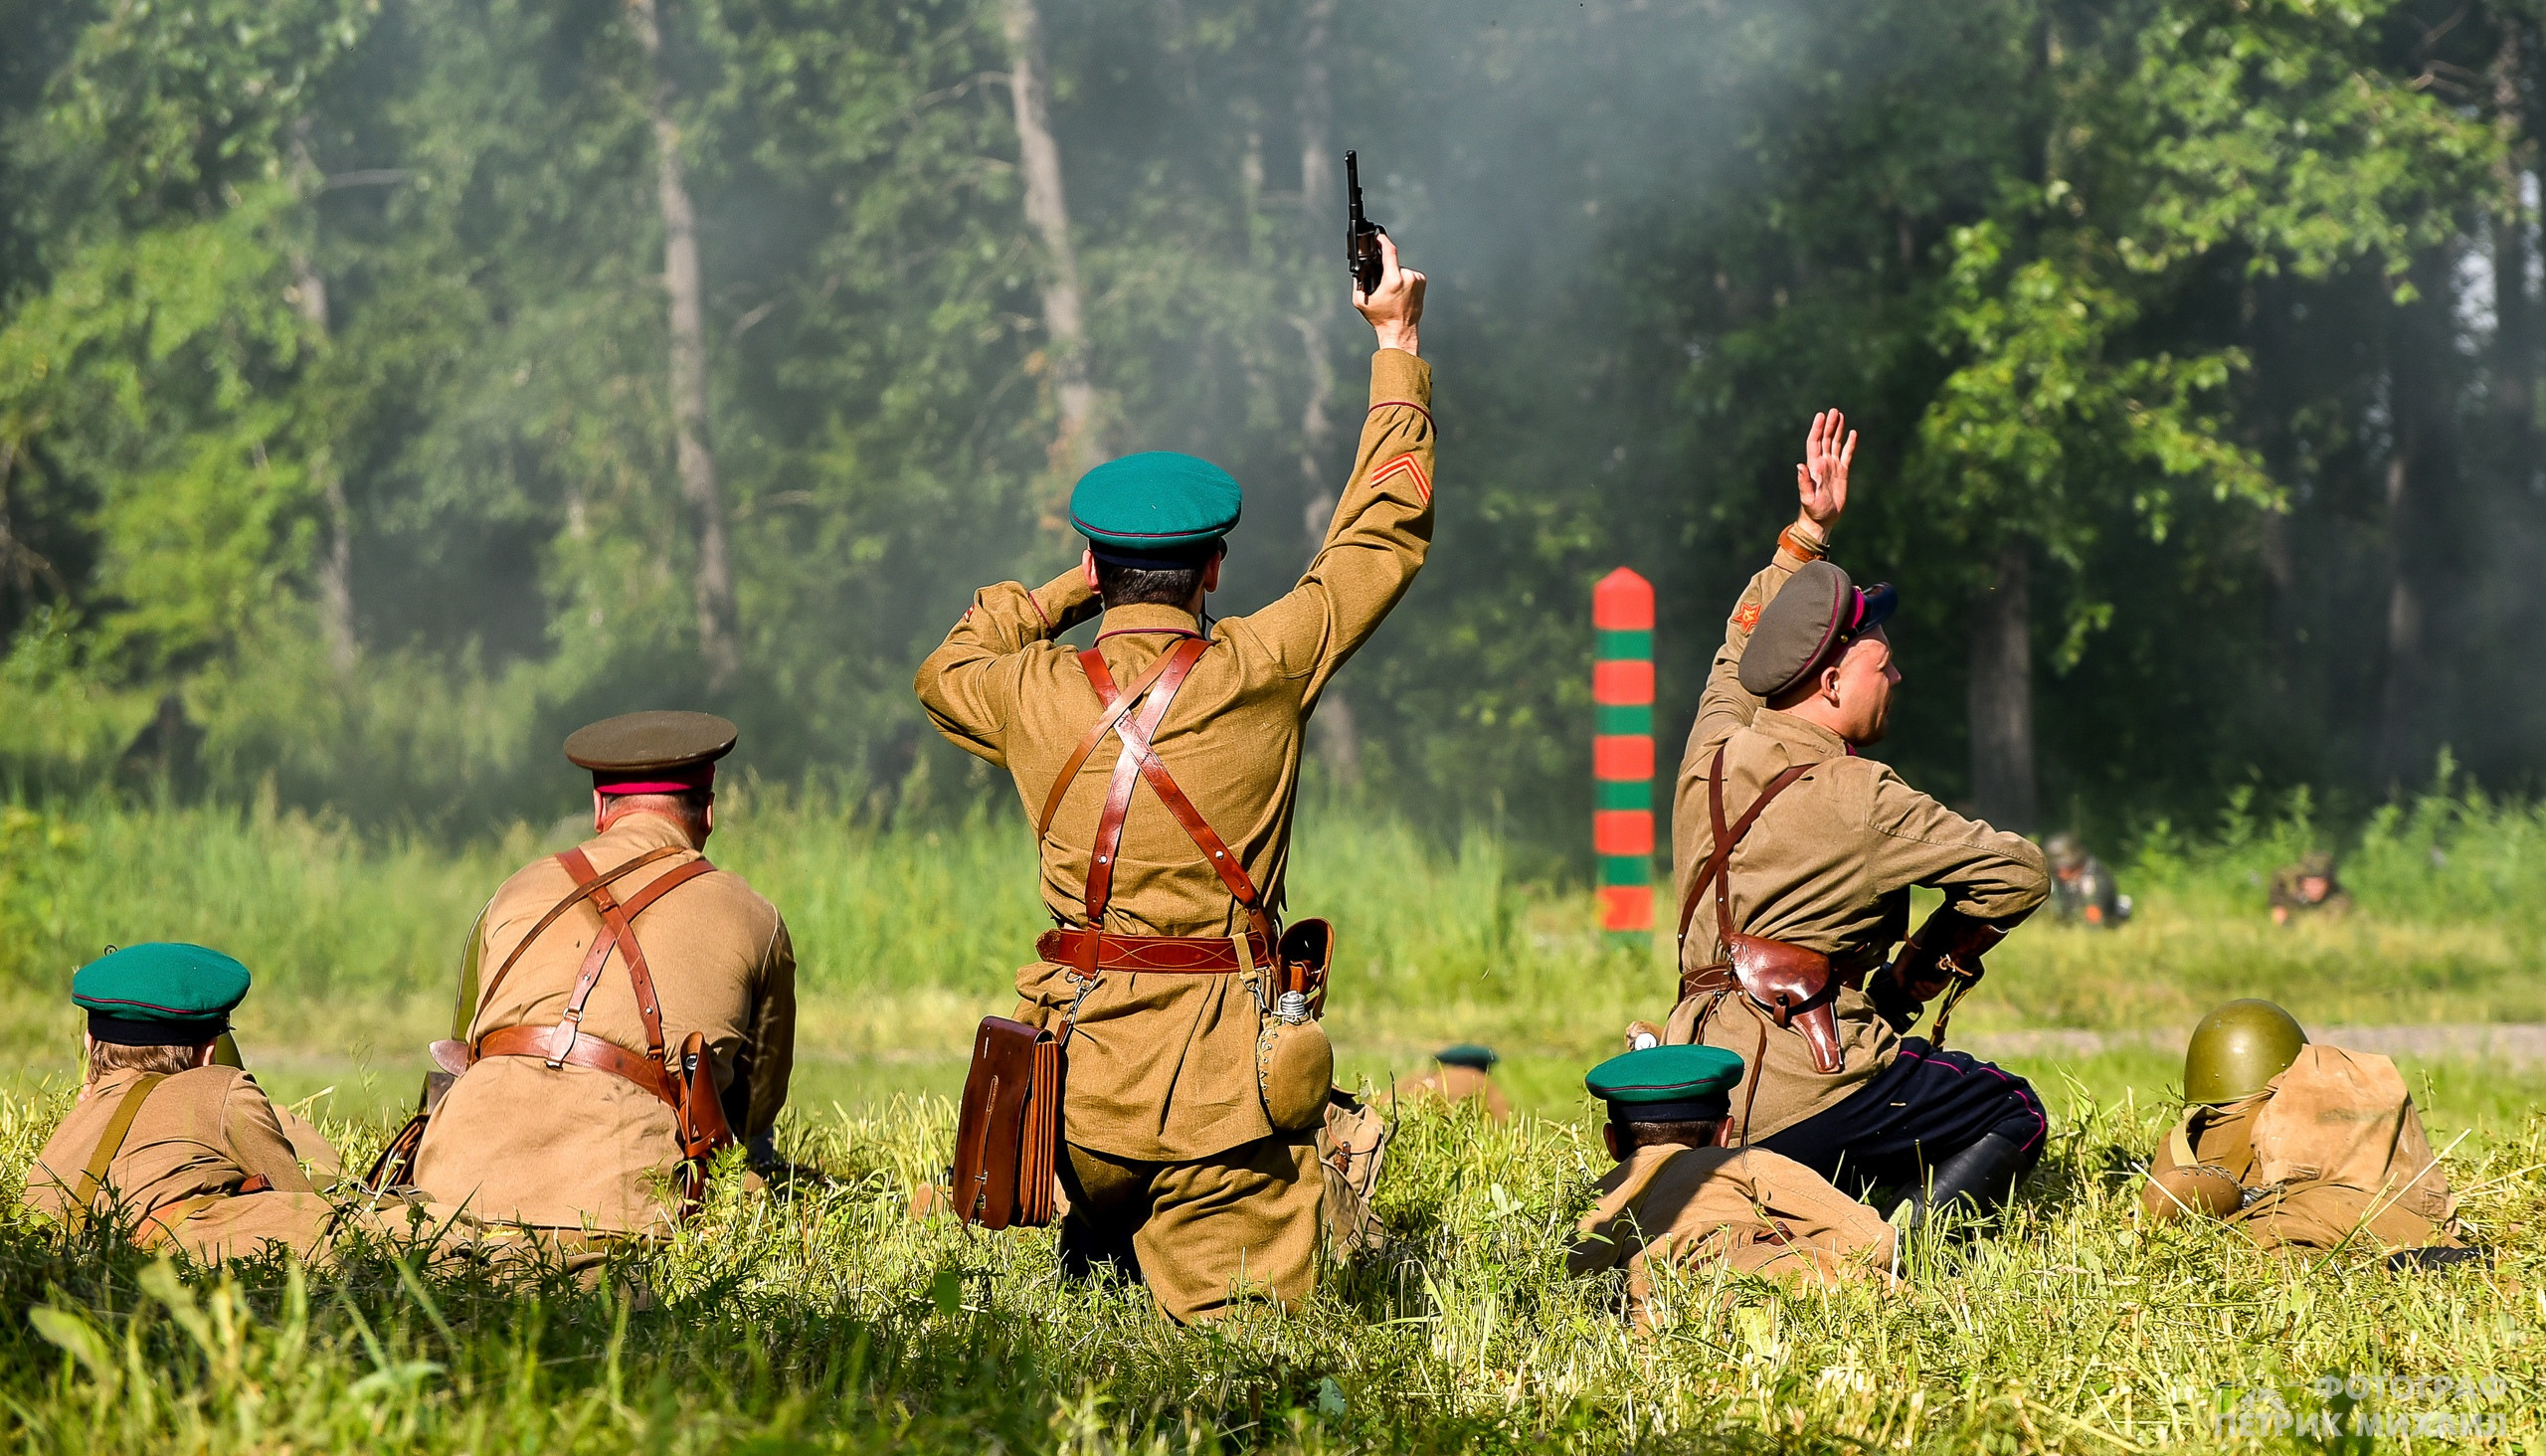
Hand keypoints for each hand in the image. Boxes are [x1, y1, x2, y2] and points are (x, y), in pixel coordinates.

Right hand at [1354, 233, 1425, 355]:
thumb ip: (1358, 282)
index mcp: (1393, 280)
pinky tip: (1401, 292)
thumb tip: (1359, 269)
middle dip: (1386, 270)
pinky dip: (1404, 280)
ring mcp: (1417, 279)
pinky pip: (1409, 275)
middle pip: (1393, 263)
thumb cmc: (1381, 318)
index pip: (1390, 251)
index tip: (1379, 237)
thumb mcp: (1361, 301)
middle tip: (1382, 285)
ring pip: (1401, 269)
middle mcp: (1408, 277)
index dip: (1383, 241)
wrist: (1400, 330)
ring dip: (1395, 275)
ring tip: (1393, 292)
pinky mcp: (1422, 282)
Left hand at [1793, 409, 1855, 537]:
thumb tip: (1800, 465)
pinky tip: (1853, 433)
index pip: (1815, 442)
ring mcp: (1832, 467)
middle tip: (1833, 410)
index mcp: (1813, 466)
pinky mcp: (1842, 472)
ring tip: (1841, 416)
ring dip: (1838, 430)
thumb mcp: (1807, 496)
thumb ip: (1804, 481)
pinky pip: (1847, 455)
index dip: (1817, 429)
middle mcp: (1822, 463)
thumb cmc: (1813, 510)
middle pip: (1825, 439)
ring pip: (1835, 444)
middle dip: (1829, 425)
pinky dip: (1850, 444)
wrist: (1822, 519)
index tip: (1821, 416)